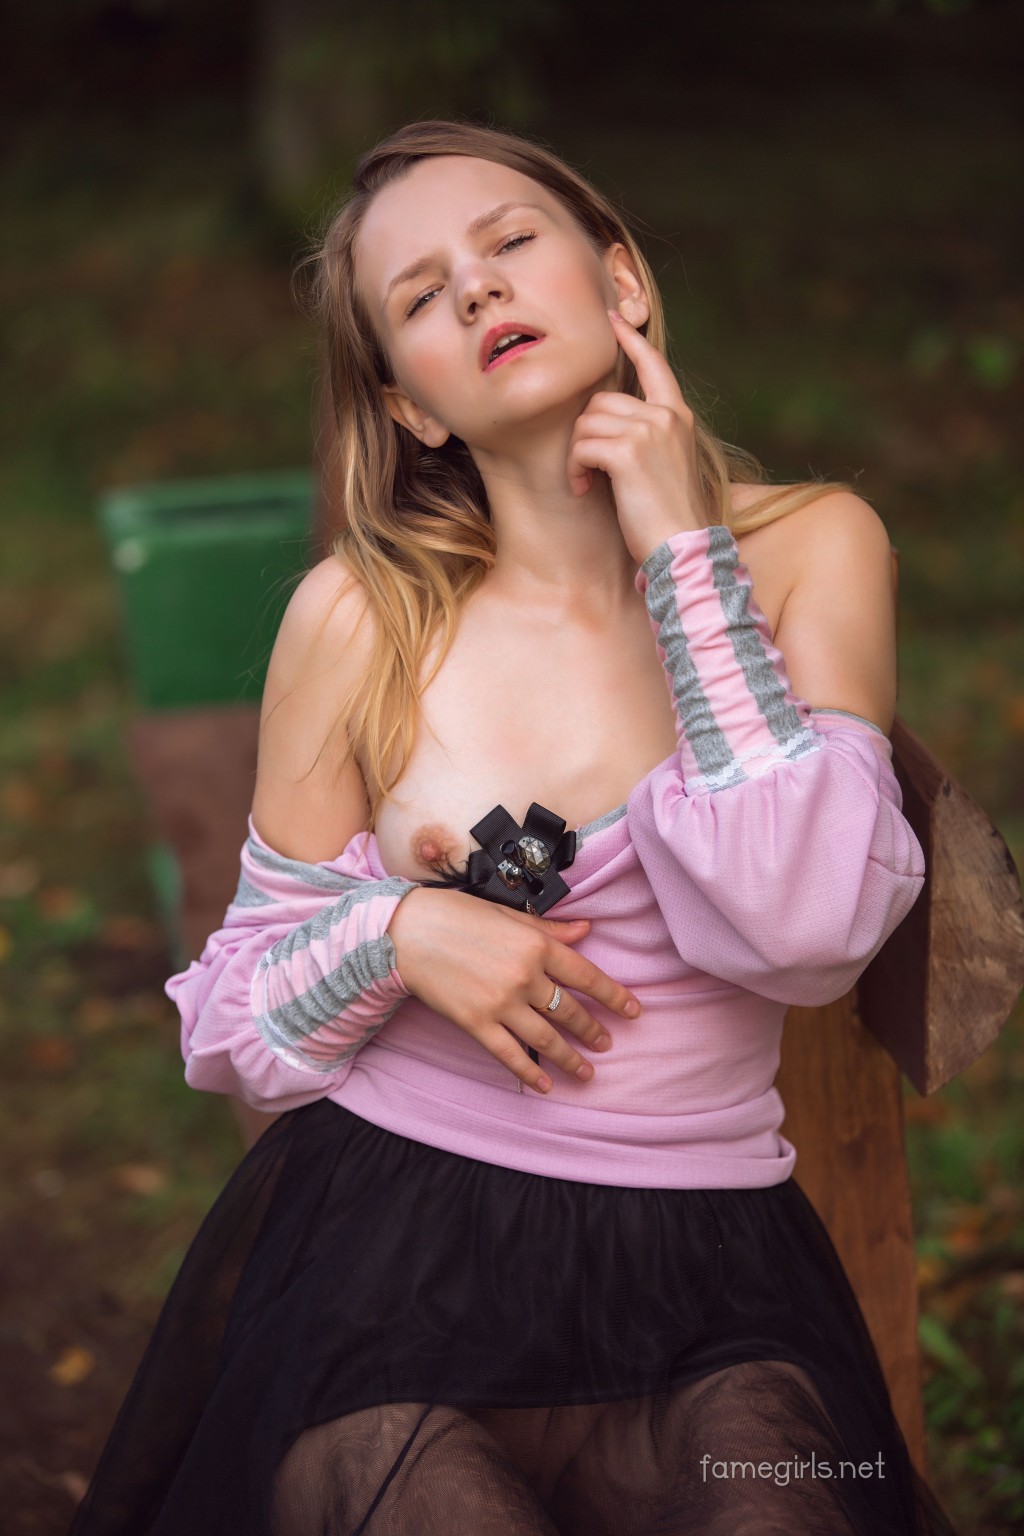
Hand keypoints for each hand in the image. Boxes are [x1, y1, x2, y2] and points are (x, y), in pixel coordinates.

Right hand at [387, 886, 640, 1093]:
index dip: (613, 996)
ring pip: (546, 1038)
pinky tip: (546, 1085)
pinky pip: (510, 1055)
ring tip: (587, 1071)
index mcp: (536, 945)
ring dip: (571, 1057)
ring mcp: (501, 1003)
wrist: (406, 933)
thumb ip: (549, 929)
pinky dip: (530, 1073)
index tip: (633, 1010)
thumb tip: (586, 931)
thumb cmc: (457, 916)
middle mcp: (525, 976)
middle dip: (593, 1030)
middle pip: (569, 1010)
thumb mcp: (509, 915)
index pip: (586, 976)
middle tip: (606, 1043)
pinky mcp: (476, 1024)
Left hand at [566, 309, 708, 561]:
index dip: (631, 341)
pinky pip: (582, 445)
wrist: (683, 548)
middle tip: (587, 470)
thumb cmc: (668, 517)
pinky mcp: (629, 452)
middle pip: (601, 401)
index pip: (654, 365)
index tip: (613, 321)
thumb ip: (647, 436)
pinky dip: (576, 470)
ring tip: (588, 483)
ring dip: (577, 455)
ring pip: (587, 422)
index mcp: (678, 416)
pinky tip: (585, 489)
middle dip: (585, 434)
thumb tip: (606, 421)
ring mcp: (649, 431)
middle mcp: (666, 416)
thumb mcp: (664, 466)